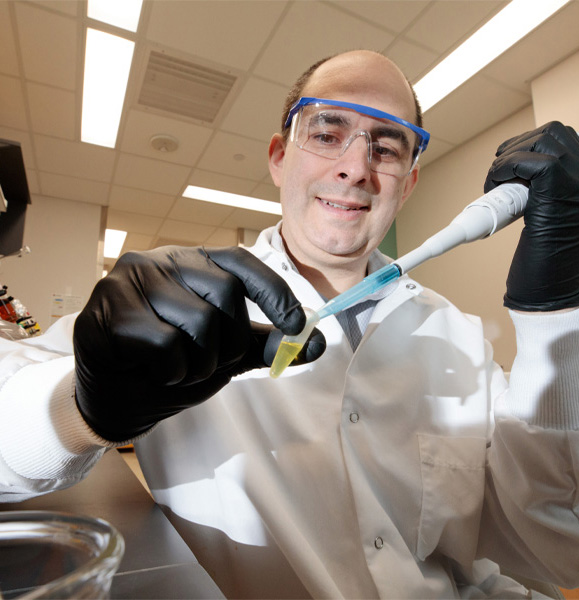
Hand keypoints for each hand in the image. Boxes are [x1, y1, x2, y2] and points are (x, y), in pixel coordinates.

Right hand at [74, 246, 325, 440]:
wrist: (118, 400)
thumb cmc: (174, 367)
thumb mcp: (229, 355)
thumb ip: (269, 345)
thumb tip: (319, 342)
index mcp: (194, 264)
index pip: (241, 262)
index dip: (275, 292)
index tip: (296, 325)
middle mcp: (163, 261)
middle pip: (225, 294)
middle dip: (230, 344)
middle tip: (209, 364)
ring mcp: (133, 280)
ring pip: (198, 321)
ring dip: (200, 363)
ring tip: (179, 371)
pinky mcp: (108, 307)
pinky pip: (165, 343)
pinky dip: (171, 372)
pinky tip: (154, 374)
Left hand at [484, 121, 578, 310]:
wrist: (551, 294)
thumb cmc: (544, 265)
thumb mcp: (547, 219)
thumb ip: (544, 194)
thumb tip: (518, 175)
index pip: (565, 141)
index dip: (530, 146)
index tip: (507, 166)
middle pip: (553, 132)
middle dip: (517, 146)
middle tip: (498, 173)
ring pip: (543, 139)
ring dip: (509, 156)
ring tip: (495, 182)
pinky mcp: (563, 191)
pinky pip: (530, 160)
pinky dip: (504, 168)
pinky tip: (495, 185)